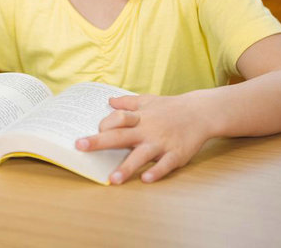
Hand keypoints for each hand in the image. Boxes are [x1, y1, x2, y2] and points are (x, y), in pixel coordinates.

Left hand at [75, 94, 212, 183]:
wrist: (200, 112)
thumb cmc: (170, 107)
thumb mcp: (148, 100)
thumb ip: (127, 102)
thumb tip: (108, 100)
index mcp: (139, 117)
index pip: (117, 118)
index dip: (104, 124)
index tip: (94, 130)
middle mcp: (147, 130)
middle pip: (120, 136)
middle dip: (99, 142)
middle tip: (80, 146)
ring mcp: (161, 143)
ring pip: (141, 156)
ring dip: (126, 167)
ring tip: (112, 179)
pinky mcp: (176, 154)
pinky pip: (165, 165)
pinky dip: (156, 172)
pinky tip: (145, 179)